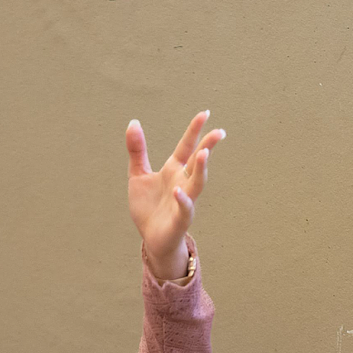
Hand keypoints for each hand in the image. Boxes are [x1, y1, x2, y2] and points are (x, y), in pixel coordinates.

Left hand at [126, 110, 225, 280]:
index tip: (204, 113)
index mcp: (173, 170)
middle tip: (219, 132)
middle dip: (208, 146)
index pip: (186, 146)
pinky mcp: (180, 219)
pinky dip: (183, 200)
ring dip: (202, 169)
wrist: (151, 238)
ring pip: (197, 183)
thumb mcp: (138, 175)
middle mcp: (182, 182)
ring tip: (204, 153)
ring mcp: (183, 200)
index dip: (194, 130)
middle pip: (198, 162)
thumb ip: (137, 150)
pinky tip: (178, 191)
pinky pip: (185, 208)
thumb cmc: (148, 207)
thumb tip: (133, 122)